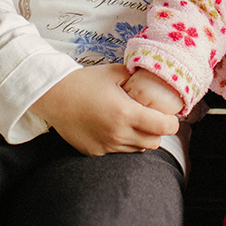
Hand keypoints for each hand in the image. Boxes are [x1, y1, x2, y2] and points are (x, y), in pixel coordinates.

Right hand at [31, 63, 179, 155]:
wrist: (53, 96)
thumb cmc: (83, 82)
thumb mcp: (114, 73)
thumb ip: (136, 77)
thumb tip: (152, 78)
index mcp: (126, 113)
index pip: (163, 127)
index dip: (172, 122)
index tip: (171, 116)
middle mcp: (118, 133)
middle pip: (154, 142)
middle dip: (158, 131)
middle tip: (152, 118)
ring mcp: (106, 146)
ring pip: (137, 149)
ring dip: (140, 138)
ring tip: (132, 122)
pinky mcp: (95, 152)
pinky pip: (118, 151)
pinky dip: (122, 142)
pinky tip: (113, 127)